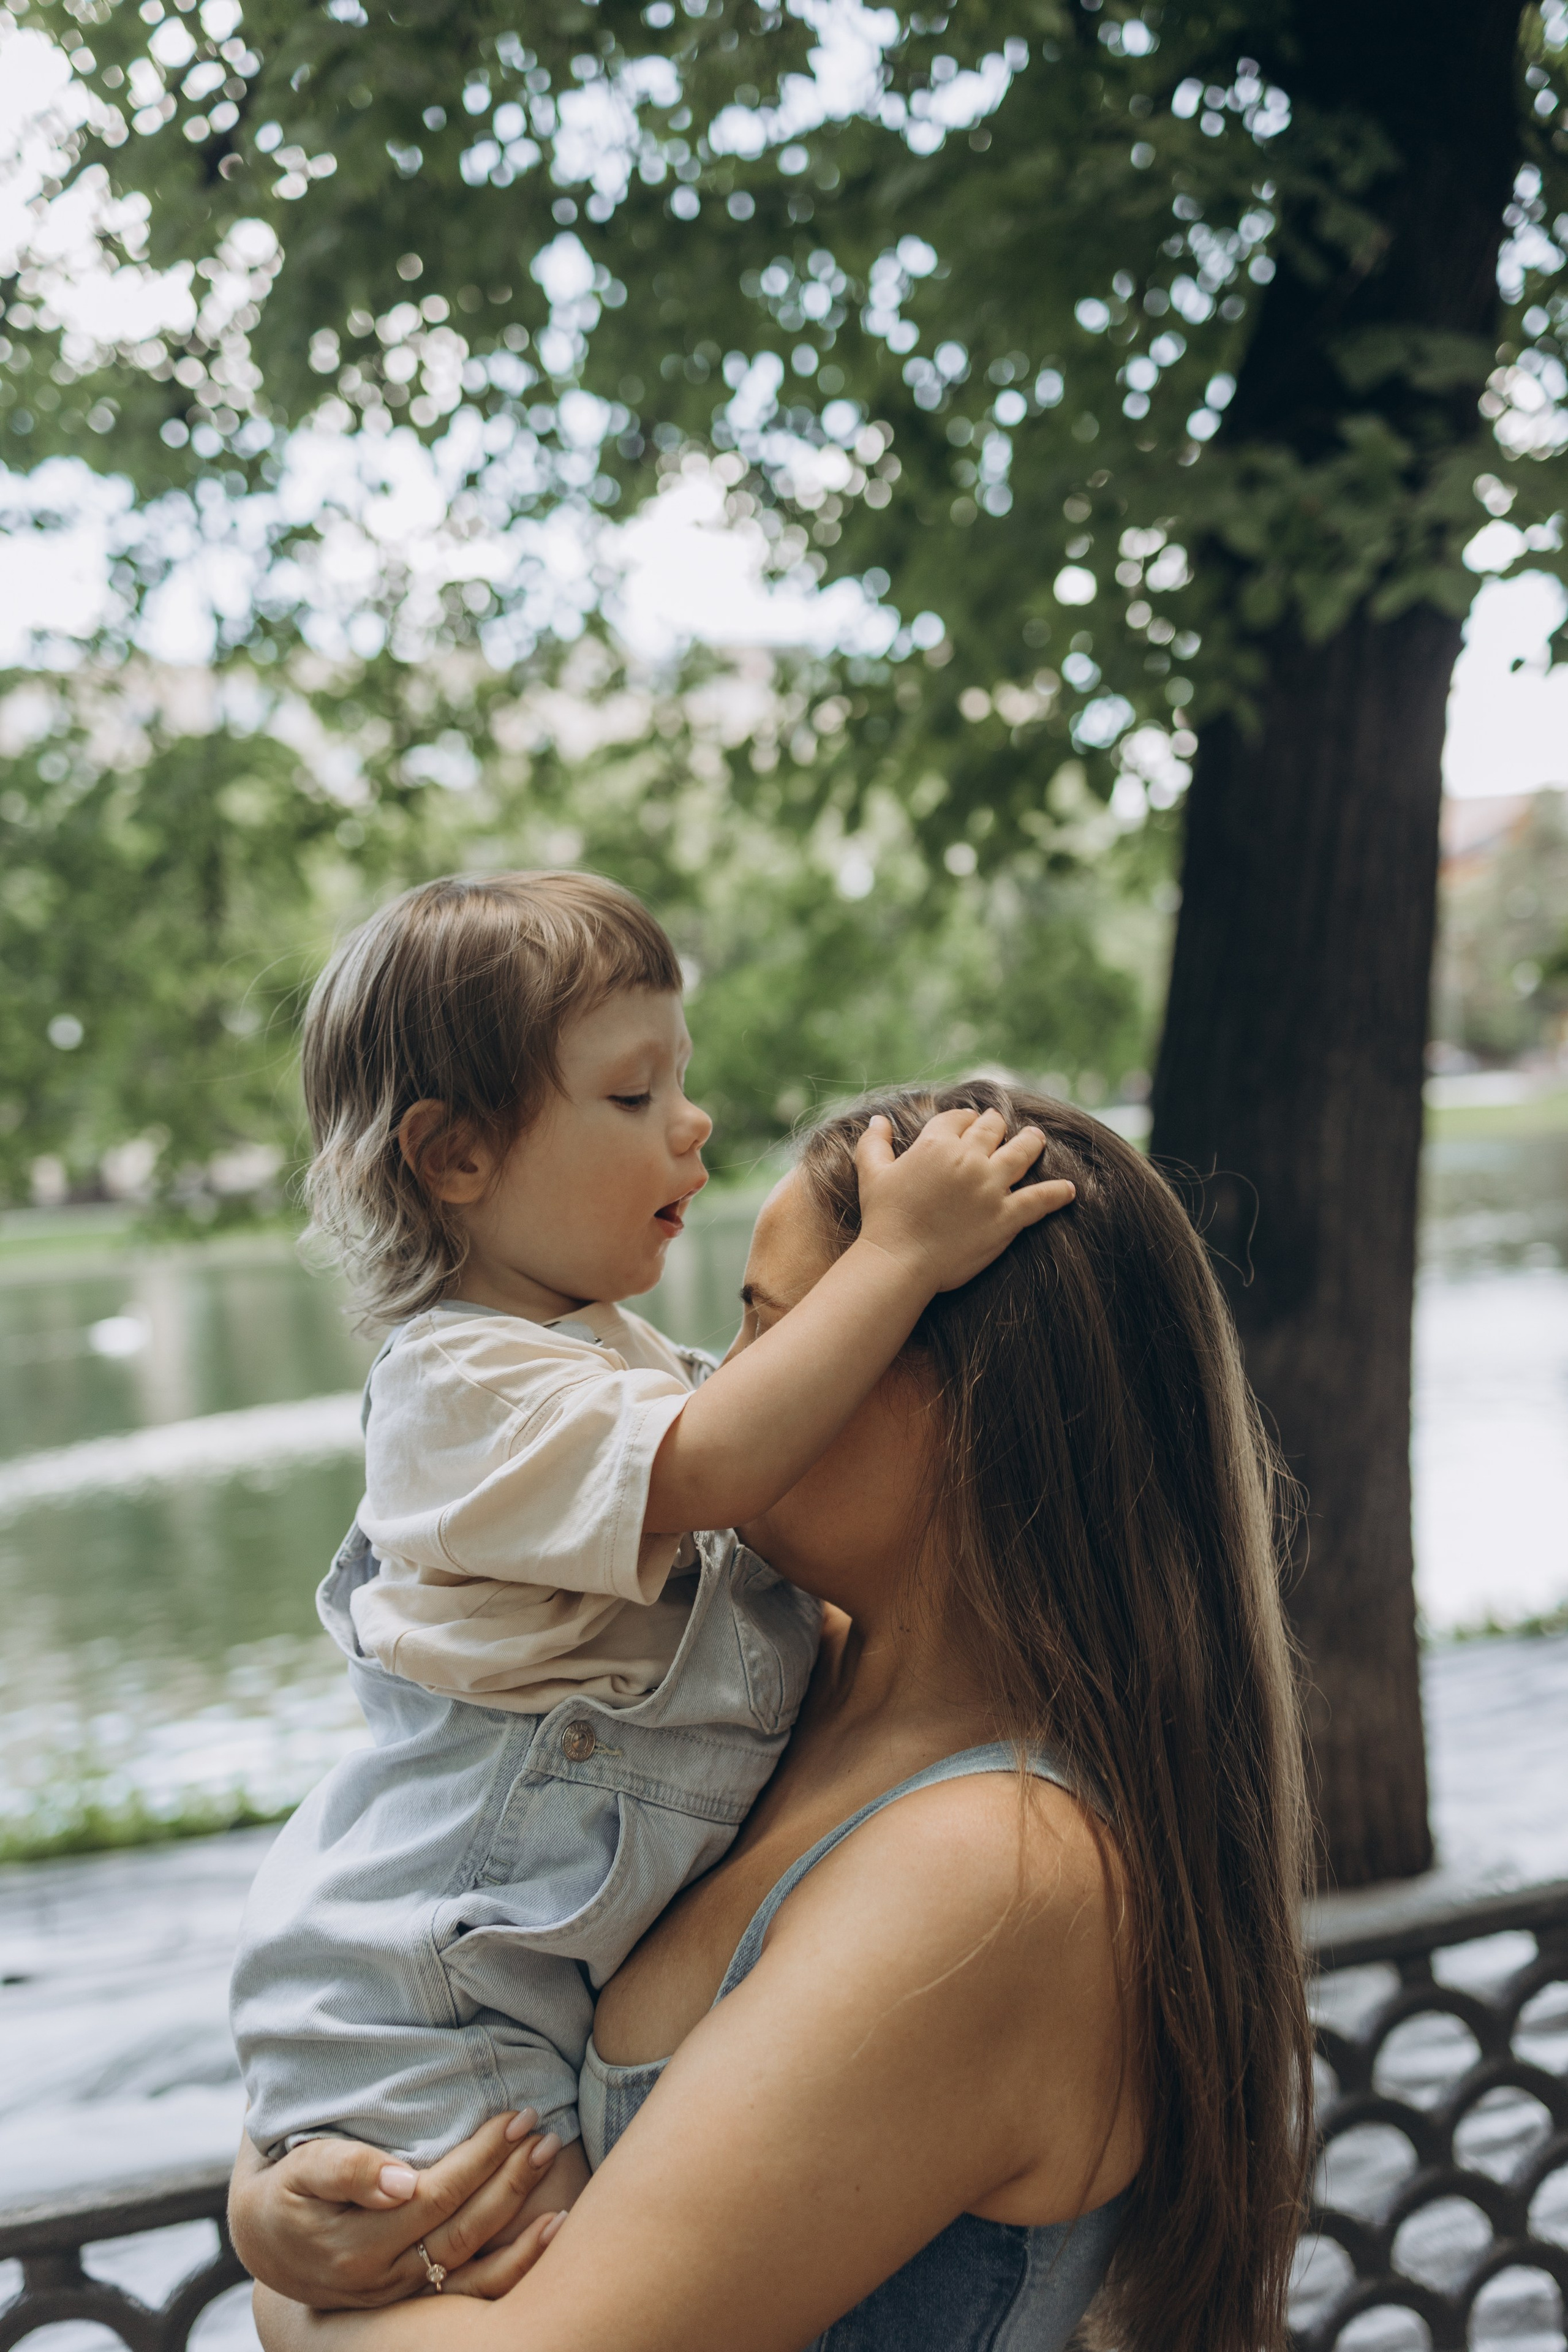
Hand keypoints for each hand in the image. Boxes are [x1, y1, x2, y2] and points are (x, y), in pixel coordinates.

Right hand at [228, 2113, 579, 2307]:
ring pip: (473, 2268)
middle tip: (544, 2136)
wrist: (264, 2240)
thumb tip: (402, 2181)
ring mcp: (400, 2294)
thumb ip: (346, 2169)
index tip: (515, 2117)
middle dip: (510, 2180)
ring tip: (559, 2180)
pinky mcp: (411, 2300)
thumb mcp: (300, 2170)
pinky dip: (513, 2266)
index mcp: (357, 2244)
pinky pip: (470, 2291)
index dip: (481, 2157)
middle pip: (463, 2228)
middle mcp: (384, 2279)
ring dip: (522, 2224)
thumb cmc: (286, 2189)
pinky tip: (549, 2233)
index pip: (437, 2196)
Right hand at [854, 1108, 1073, 1292]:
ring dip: (1033, 1142)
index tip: (970, 1121)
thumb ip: (874, 1143)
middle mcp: (968, 1159)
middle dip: (997, 1125)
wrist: (899, 1261)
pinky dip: (1057, 1193)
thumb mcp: (872, 1173)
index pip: (959, 1119)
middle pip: (992, 1129)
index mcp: (937, 1144)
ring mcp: (991, 1187)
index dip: (965, 1118)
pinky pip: (1041, 1199)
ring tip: (1038, 1138)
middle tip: (1003, 1125)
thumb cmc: (883, 1218)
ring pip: (1023, 1152)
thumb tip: (878, 1120)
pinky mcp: (1007, 1216)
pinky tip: (1069, 1190)